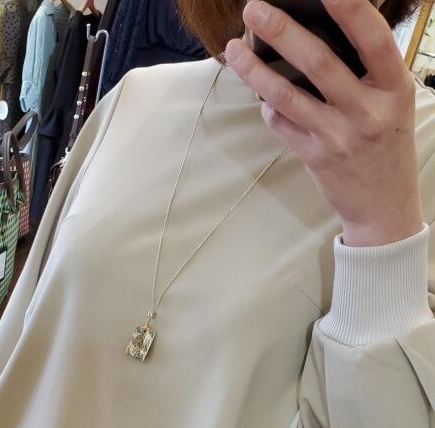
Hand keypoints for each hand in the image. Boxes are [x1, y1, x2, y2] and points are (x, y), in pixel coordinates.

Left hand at [225, 0, 423, 245]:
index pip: (373, 38)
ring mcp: (339, 136)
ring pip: (289, 96)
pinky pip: (282, 124)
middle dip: (283, 32)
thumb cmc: (386, 143)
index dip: (350, 9)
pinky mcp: (316, 158)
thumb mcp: (392, 101)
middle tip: (254, 9)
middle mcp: (367, 111)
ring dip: (255, 70)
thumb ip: (367, 70)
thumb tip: (322, 28)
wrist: (384, 207)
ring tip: (233, 47)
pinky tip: (258, 92)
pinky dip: (267, 106)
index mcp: (393, 87)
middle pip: (320, 63)